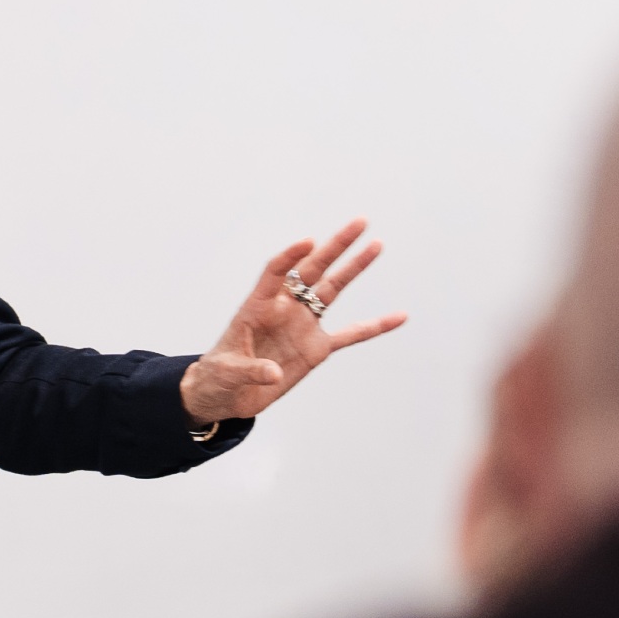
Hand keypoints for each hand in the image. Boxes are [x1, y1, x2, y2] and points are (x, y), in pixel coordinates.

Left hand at [180, 219, 406, 425]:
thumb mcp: (227, 373)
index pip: (274, 272)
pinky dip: (374, 327)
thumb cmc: (219, 376)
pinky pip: (350, 335)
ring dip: (354, 268)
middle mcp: (284, 309)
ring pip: (332, 290)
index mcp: (256, 306)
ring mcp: (303, 326)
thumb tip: (273, 373)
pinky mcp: (316, 348)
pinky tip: (399, 316)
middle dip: (335, 247)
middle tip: (360, 223)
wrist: (227, 395)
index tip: (308, 242)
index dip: (290, 256)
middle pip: (312, 269)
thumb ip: (249, 370)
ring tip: (376, 245)